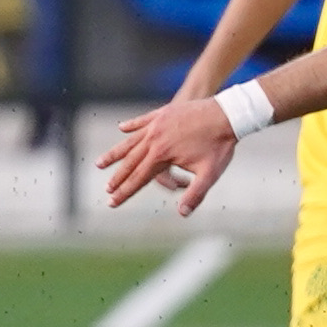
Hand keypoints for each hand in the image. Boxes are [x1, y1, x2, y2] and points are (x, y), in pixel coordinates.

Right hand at [100, 92, 241, 214]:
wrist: (227, 114)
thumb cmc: (220, 146)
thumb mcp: (210, 174)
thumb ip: (195, 194)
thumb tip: (182, 214)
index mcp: (162, 155)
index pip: (138, 178)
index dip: (125, 192)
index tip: (112, 203)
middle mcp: (154, 139)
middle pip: (130, 162)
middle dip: (117, 178)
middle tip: (107, 190)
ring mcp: (157, 124)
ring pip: (131, 141)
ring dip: (115, 153)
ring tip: (100, 163)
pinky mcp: (163, 113)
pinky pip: (142, 121)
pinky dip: (132, 125)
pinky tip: (121, 127)